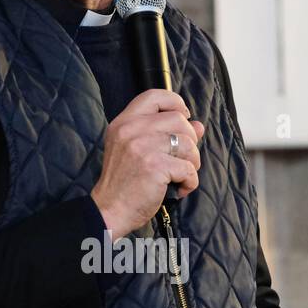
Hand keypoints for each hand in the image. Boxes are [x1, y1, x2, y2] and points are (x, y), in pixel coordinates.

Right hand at [90, 89, 204, 240]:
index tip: (184, 117)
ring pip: (188, 143)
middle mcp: (131, 130)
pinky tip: (178, 189)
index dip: (175, 103)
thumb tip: (199, 125)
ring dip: (192, 163)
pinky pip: (188, 168)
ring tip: (180, 176)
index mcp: (124, 123)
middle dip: (190, 140)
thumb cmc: (124, 184)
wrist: (109, 211)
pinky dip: (190, 182)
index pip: (154, 96)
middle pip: (178, 120)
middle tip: (183, 159)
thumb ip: (165, 134)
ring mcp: (142, 147)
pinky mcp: (155, 166)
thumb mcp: (137, 151)